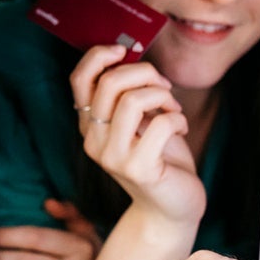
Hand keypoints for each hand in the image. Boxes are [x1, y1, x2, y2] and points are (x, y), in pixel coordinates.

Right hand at [70, 45, 205, 227]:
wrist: (172, 208)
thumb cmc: (160, 158)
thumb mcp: (139, 121)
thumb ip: (128, 95)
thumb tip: (132, 57)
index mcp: (89, 126)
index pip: (79, 80)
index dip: (98, 56)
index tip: (123, 51)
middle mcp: (93, 141)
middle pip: (109, 84)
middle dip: (144, 73)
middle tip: (164, 86)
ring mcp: (113, 158)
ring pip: (133, 100)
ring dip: (163, 96)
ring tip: (174, 109)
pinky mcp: (139, 169)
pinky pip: (161, 124)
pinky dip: (178, 118)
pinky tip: (181, 128)